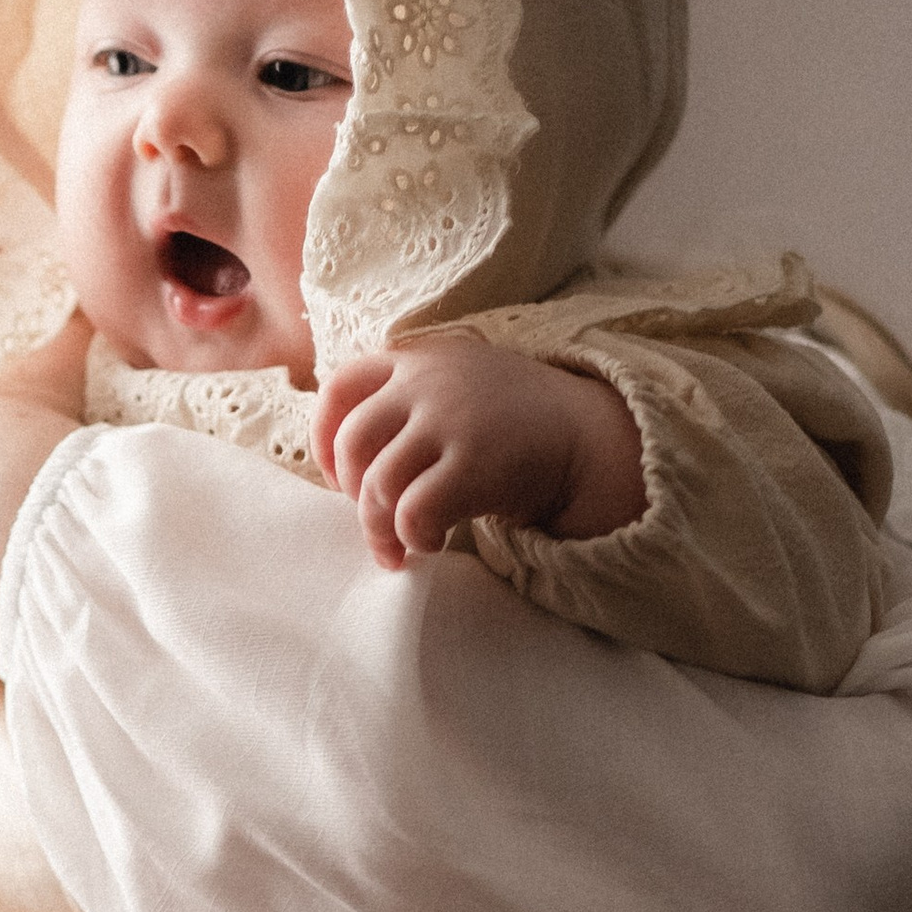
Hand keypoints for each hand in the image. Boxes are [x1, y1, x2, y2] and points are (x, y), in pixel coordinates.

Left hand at [317, 342, 646, 567]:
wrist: (588, 436)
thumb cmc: (511, 425)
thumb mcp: (456, 387)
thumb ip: (405, 403)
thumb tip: (342, 464)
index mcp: (417, 362)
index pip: (340, 387)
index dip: (323, 437)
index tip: (335, 475)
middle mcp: (428, 384)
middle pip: (353, 443)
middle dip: (352, 492)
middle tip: (376, 519)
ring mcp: (451, 422)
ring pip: (378, 482)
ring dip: (378, 528)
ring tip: (397, 550)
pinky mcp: (475, 465)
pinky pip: (414, 511)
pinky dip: (413, 536)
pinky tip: (431, 543)